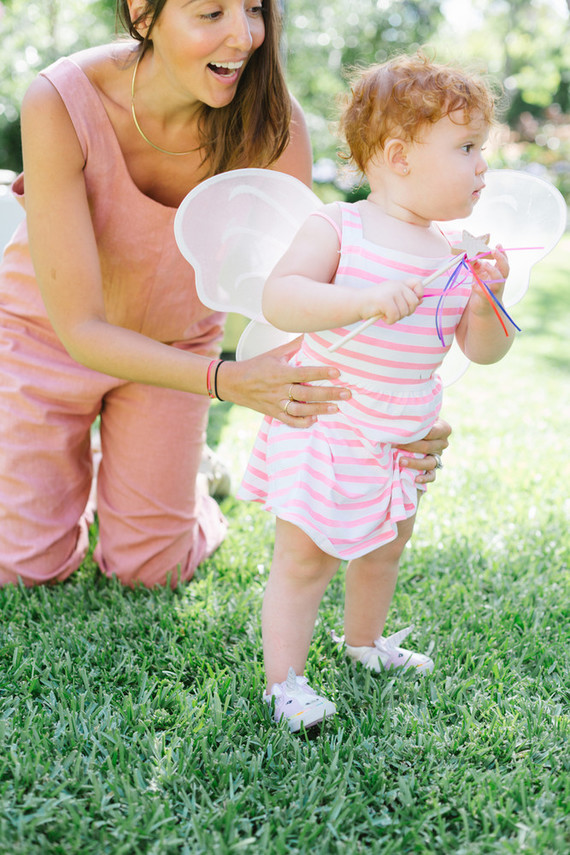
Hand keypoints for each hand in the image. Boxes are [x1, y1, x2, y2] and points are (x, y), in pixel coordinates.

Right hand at [216, 338, 350, 427]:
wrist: (233, 383)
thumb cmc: (257, 365)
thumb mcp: (275, 353)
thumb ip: (295, 346)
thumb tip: (313, 333)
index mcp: (280, 372)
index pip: (304, 373)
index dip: (320, 373)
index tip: (337, 372)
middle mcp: (279, 389)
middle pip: (306, 393)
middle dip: (328, 394)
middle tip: (347, 393)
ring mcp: (276, 403)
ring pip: (300, 409)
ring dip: (319, 409)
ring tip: (336, 408)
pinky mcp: (273, 413)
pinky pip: (289, 420)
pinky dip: (302, 422)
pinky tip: (315, 420)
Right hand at [360, 278, 423, 325]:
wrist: (357, 303)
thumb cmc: (375, 303)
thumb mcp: (392, 298)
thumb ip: (406, 298)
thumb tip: (421, 300)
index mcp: (399, 284)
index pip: (418, 283)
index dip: (419, 294)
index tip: (413, 302)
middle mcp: (396, 285)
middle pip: (414, 302)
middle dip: (407, 312)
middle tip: (396, 314)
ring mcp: (391, 292)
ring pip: (404, 311)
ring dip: (396, 318)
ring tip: (386, 314)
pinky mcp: (385, 300)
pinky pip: (395, 316)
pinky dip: (390, 321)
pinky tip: (383, 317)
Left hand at [395, 418, 450, 483]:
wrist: (417, 429)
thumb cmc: (416, 419)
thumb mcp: (418, 415)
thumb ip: (415, 416)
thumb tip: (400, 419)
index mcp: (443, 429)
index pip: (432, 432)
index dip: (417, 433)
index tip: (402, 432)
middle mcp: (443, 443)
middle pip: (427, 447)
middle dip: (409, 446)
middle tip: (394, 444)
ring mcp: (438, 456)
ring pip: (429, 463)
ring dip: (414, 463)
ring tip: (400, 461)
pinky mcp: (433, 467)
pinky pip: (432, 475)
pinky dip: (425, 478)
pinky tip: (416, 479)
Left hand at [469, 245, 509, 313]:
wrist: (482, 309)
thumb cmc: (482, 289)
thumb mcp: (479, 275)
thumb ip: (477, 265)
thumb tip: (472, 255)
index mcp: (498, 275)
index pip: (504, 263)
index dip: (503, 254)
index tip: (498, 245)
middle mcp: (499, 282)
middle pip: (505, 270)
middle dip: (501, 259)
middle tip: (493, 250)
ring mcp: (494, 291)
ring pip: (498, 281)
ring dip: (492, 271)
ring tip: (484, 264)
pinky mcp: (487, 300)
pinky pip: (485, 294)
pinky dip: (479, 288)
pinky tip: (473, 285)